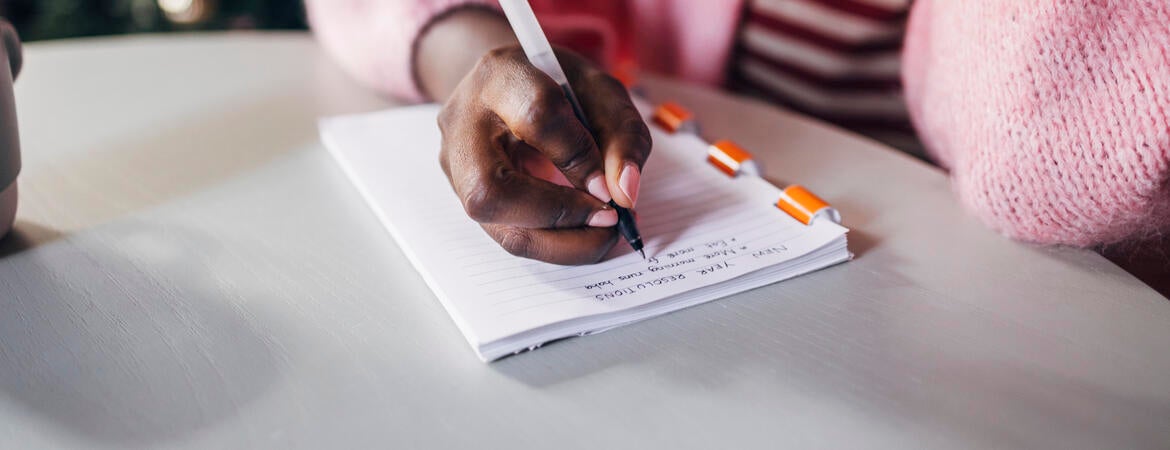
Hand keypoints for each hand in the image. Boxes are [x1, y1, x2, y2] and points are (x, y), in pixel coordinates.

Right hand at [436, 45, 650, 263]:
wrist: (512, 89)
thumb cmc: (559, 87)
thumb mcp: (603, 94)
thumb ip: (622, 136)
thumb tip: (624, 193)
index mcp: (501, 75)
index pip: (536, 117)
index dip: (579, 157)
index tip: (613, 184)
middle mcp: (463, 124)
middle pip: (491, 190)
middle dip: (560, 216)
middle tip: (609, 219)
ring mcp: (456, 167)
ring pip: (498, 227)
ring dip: (562, 243)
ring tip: (604, 234)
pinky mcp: (466, 199)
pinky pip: (509, 236)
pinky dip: (555, 243)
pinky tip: (585, 234)